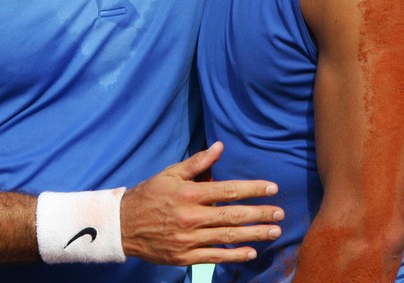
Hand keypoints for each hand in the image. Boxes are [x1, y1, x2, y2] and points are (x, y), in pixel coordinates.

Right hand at [120, 142, 283, 265]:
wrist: (123, 225)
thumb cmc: (150, 194)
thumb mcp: (171, 173)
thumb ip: (197, 162)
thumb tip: (219, 147)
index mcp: (189, 193)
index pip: (228, 190)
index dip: (253, 189)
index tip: (272, 188)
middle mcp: (191, 217)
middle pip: (233, 215)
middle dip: (260, 213)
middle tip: (280, 213)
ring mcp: (188, 239)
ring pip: (228, 237)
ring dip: (254, 234)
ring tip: (274, 231)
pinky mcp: (184, 256)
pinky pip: (214, 256)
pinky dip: (234, 255)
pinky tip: (251, 251)